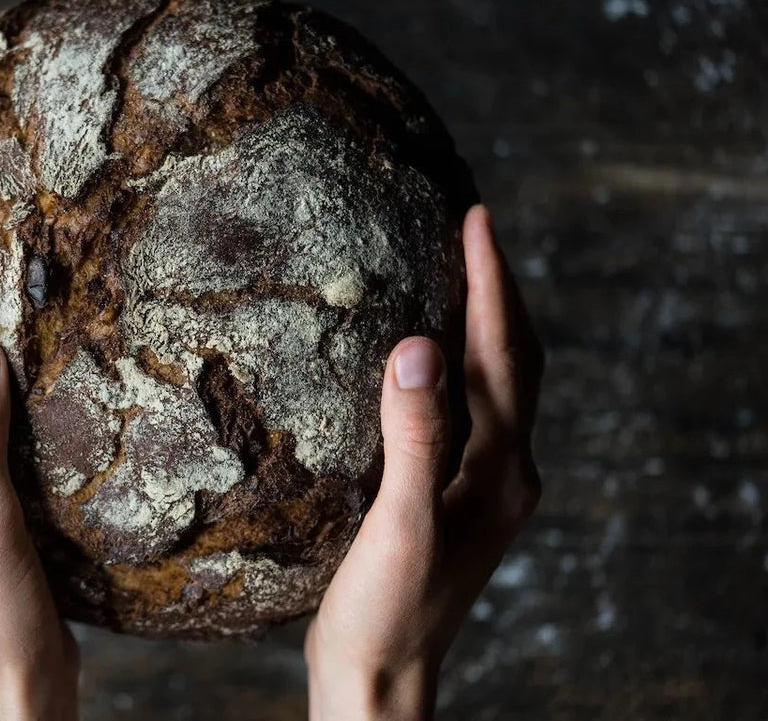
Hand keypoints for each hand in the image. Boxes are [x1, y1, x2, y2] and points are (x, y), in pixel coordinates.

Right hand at [305, 205, 544, 720]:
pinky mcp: (451, 497)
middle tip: (472, 228)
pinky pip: (466, 411)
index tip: (478, 220)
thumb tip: (421, 348)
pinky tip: (422, 357)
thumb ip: (415, 439)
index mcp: (503, 472)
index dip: (494, 285)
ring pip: (494, 385)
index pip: (505, 356)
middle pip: (514, 362)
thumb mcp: (400, 525)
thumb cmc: (386, 613)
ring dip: (482, 325)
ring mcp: (482, 487)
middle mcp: (505, 473)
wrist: (380, 680)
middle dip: (498, 292)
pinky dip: (455, 366)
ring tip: (456, 272)